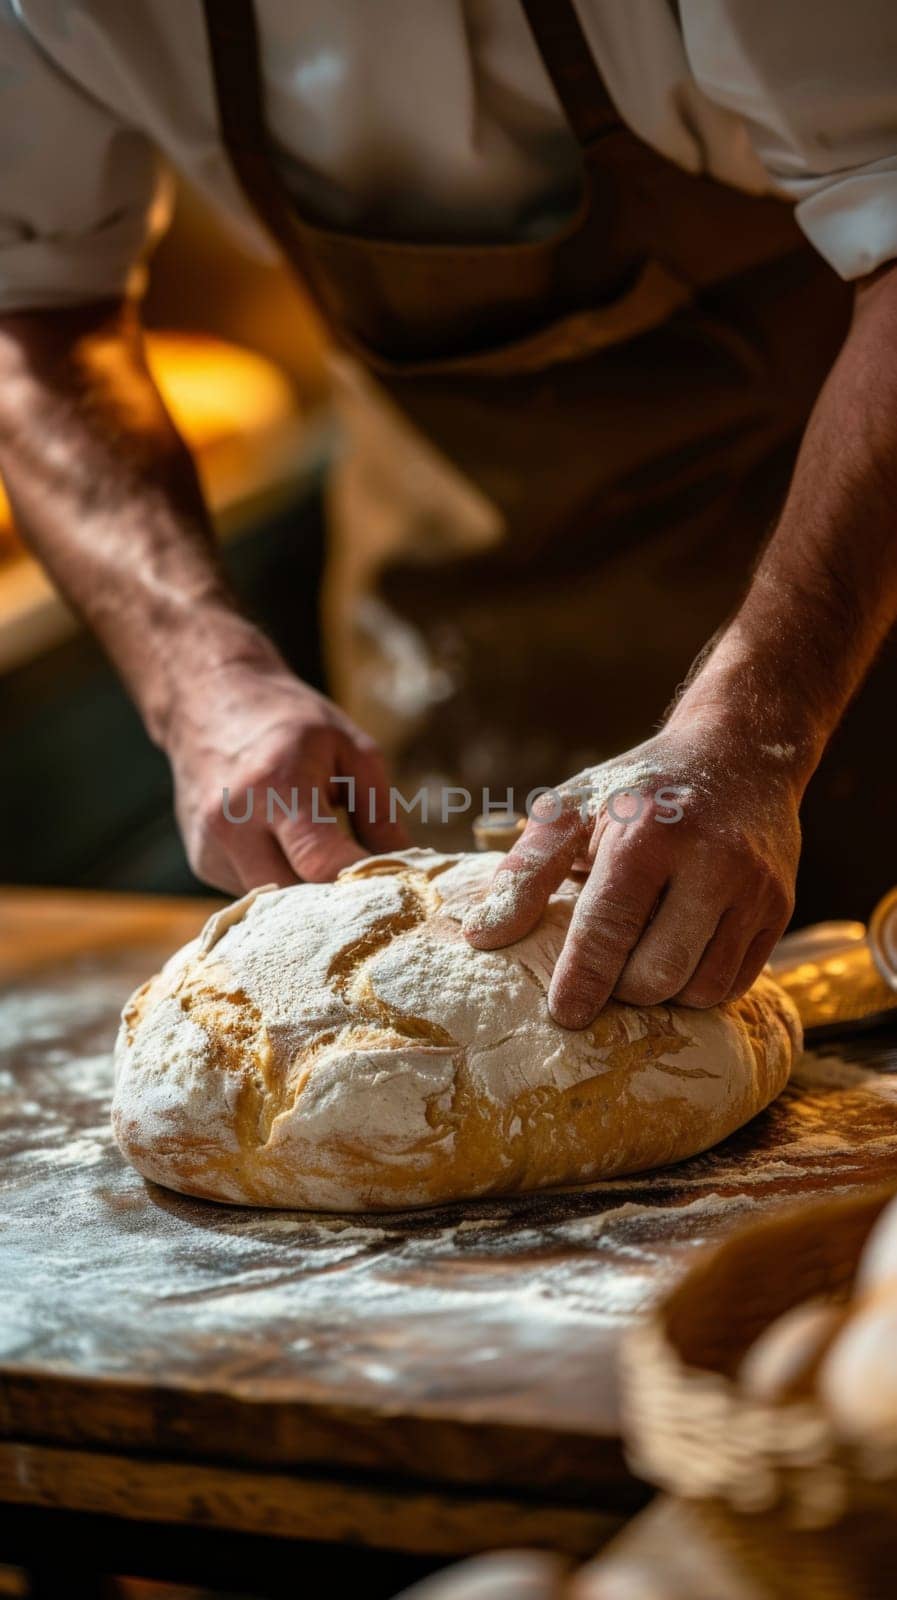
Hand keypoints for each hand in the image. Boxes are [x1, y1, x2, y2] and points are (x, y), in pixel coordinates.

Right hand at [164, 640, 409, 893]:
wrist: (207, 700)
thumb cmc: (291, 722)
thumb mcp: (350, 749)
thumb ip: (380, 814)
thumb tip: (409, 873)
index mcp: (276, 786)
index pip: (321, 863)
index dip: (363, 884)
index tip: (398, 888)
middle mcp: (233, 822)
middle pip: (295, 898)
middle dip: (336, 903)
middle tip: (372, 892)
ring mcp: (211, 846)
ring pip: (274, 903)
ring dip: (307, 895)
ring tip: (328, 860)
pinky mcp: (202, 862)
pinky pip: (254, 891)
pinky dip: (280, 881)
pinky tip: (286, 848)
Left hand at [463, 711, 800, 1027]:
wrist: (740, 751)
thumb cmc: (640, 786)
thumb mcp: (572, 808)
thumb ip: (525, 872)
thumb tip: (483, 938)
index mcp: (648, 835)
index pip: (609, 929)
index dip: (581, 981)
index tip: (563, 1016)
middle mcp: (711, 862)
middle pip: (659, 973)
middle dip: (622, 989)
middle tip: (604, 973)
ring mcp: (755, 889)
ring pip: (702, 989)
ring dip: (664, 993)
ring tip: (642, 961)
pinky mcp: (781, 908)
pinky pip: (737, 982)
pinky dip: (701, 986)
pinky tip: (680, 956)